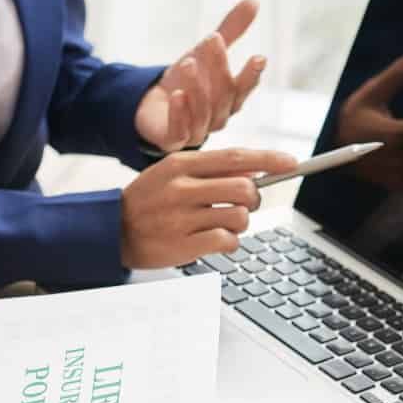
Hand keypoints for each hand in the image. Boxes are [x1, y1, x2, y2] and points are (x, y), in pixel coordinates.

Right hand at [119, 148, 295, 268]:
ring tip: (218, 225)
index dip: (269, 160)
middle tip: (241, 205)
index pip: (236, 157)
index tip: (292, 163)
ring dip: (238, 223)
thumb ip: (210, 171)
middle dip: (253, 199)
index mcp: (181, 164)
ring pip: (240, 217)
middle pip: (246, 189)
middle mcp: (183, 188)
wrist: (111, 231)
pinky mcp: (184, 245)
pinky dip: (229, 243)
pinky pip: (228, 242)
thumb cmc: (149, 201)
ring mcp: (183, 218)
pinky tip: (212, 241)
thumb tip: (254, 174)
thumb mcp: (171, 173)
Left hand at [134, 0, 267, 151]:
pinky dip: (179, 113)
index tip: (258, 57)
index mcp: (229, 99)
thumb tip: (254, 0)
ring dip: (197, 86)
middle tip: (211, 40)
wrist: (151, 107)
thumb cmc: (185, 80)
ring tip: (188, 62)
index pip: (244, 88)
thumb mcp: (206, 52)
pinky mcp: (174, 140)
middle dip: (219, 68)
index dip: (251, 75)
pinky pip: (179, 129)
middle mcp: (217, 117)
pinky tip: (177, 95)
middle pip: (223, 96)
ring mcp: (197, 131)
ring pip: (202, 111)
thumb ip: (230, 30)